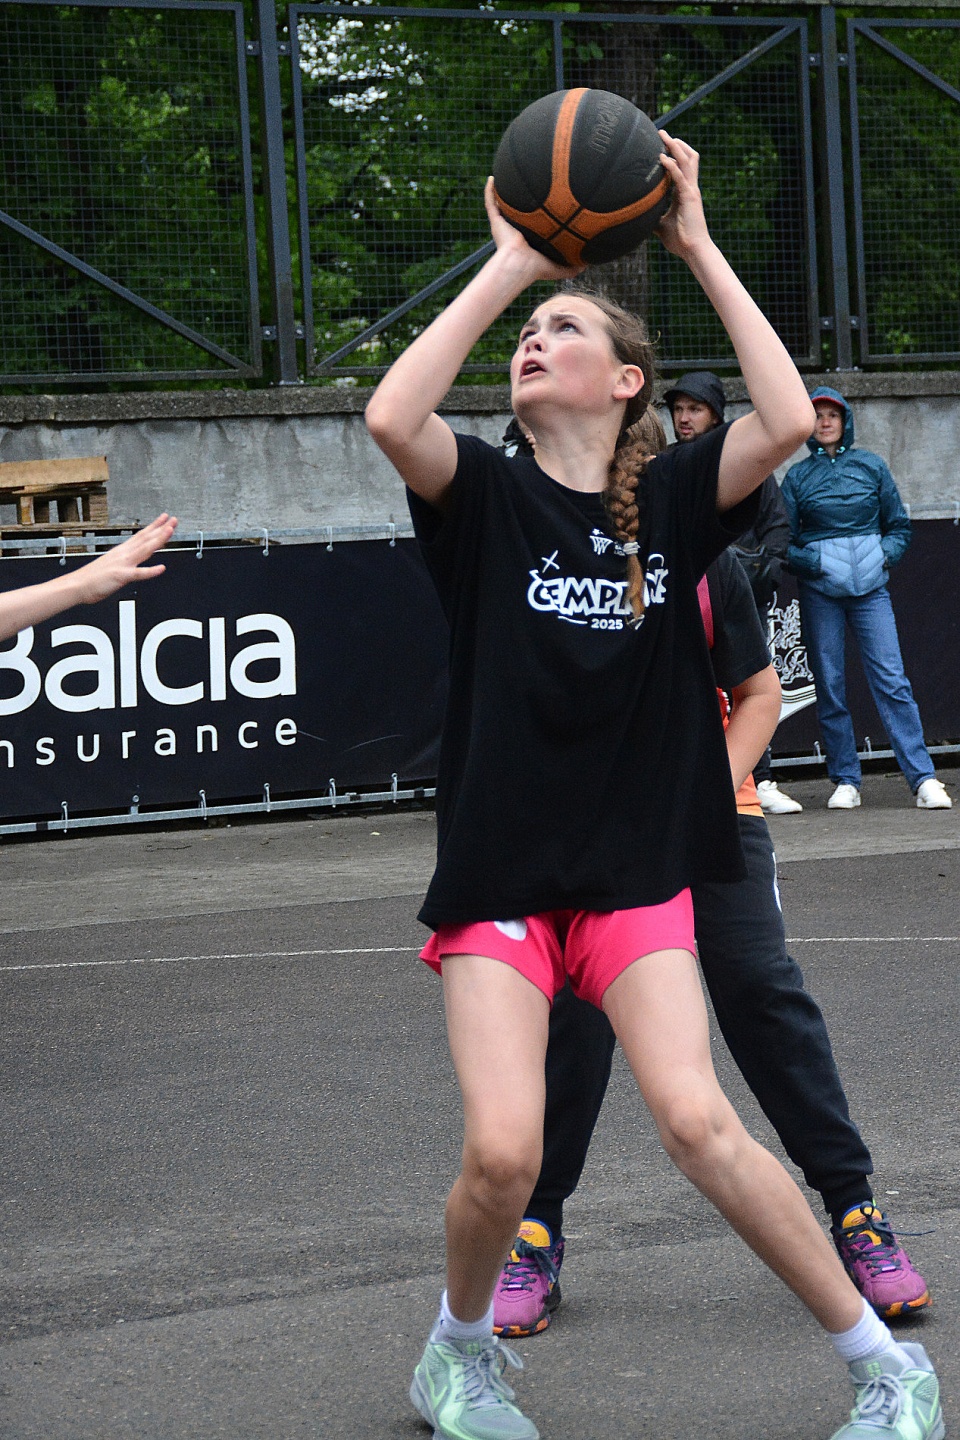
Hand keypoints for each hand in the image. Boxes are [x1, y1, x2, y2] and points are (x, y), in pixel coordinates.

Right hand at [75, 514, 178, 603]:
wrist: (77, 585)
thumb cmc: (93, 578)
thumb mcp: (112, 564)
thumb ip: (124, 560)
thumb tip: (132, 558)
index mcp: (122, 551)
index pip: (141, 536)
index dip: (154, 527)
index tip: (164, 519)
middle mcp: (124, 554)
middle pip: (146, 539)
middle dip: (161, 529)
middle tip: (174, 520)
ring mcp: (123, 564)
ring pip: (144, 550)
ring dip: (158, 540)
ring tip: (170, 531)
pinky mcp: (121, 576)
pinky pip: (138, 574)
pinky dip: (150, 571)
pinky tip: (161, 568)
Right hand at [484, 177, 584, 283]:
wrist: (519, 265)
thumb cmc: (537, 268)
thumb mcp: (560, 268)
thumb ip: (574, 266)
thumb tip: (590, 264)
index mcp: (530, 239)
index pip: (534, 224)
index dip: (540, 214)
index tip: (547, 201)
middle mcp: (516, 230)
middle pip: (518, 212)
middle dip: (522, 200)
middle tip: (530, 186)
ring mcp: (505, 225)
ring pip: (502, 205)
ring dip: (502, 193)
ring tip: (507, 177)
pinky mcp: (496, 222)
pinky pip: (490, 203)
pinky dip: (489, 191)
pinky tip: (491, 178)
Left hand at [655, 133, 710, 257]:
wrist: (693, 250)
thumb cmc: (680, 240)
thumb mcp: (661, 227)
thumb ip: (653, 217)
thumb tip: (639, 217)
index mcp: (684, 192)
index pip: (681, 166)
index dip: (673, 154)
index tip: (660, 144)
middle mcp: (689, 188)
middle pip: (688, 157)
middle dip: (676, 143)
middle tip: (662, 133)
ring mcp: (691, 191)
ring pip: (687, 160)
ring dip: (675, 147)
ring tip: (664, 136)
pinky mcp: (689, 197)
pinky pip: (679, 177)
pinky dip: (670, 166)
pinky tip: (661, 158)